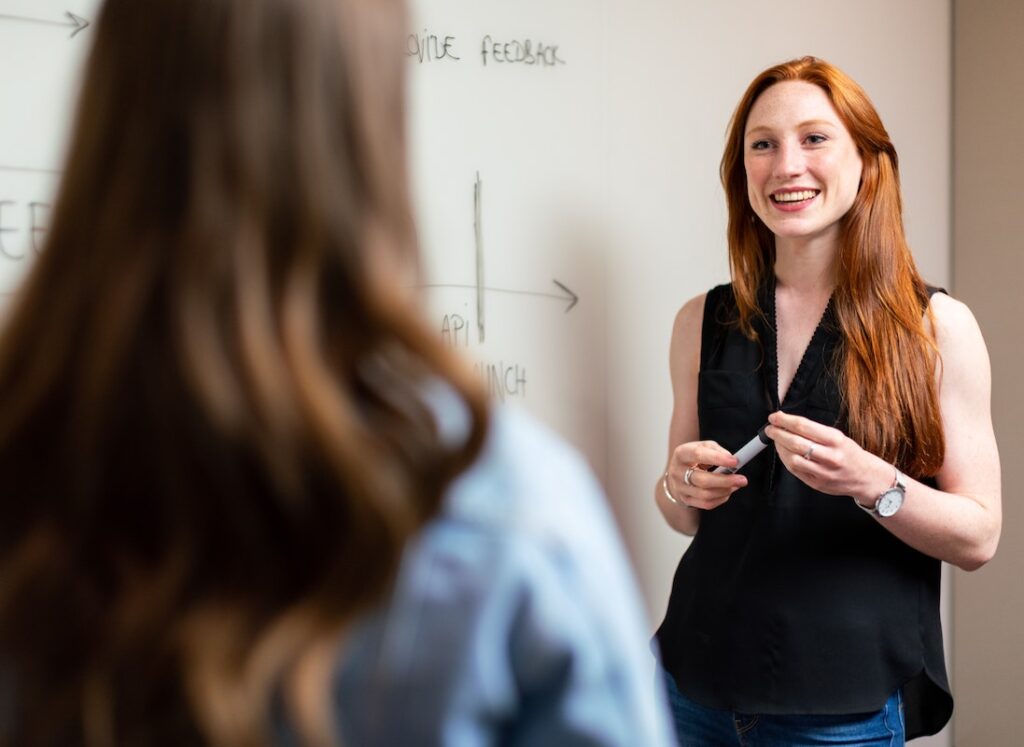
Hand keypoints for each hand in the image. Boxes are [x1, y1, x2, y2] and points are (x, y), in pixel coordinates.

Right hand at [666, 440, 746, 509]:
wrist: (678, 473)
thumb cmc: (694, 458)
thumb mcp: (703, 447)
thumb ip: (717, 450)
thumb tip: (731, 460)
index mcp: (681, 454)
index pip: (698, 455)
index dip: (718, 458)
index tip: (735, 461)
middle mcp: (677, 472)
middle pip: (702, 480)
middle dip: (725, 481)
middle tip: (743, 479)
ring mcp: (680, 488)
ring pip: (705, 494)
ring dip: (725, 491)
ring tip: (736, 485)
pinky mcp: (685, 500)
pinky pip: (706, 504)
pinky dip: (720, 499)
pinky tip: (727, 492)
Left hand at [765, 411, 885, 499]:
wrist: (866, 477)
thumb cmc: (849, 454)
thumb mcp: (838, 436)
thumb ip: (815, 431)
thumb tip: (789, 423)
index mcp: (836, 440)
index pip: (804, 427)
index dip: (785, 420)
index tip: (775, 417)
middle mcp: (830, 456)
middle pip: (795, 442)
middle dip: (778, 433)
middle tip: (770, 428)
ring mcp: (823, 472)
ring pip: (793, 459)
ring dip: (779, 448)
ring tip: (776, 440)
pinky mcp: (816, 483)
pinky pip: (795, 470)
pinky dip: (785, 460)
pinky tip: (783, 453)